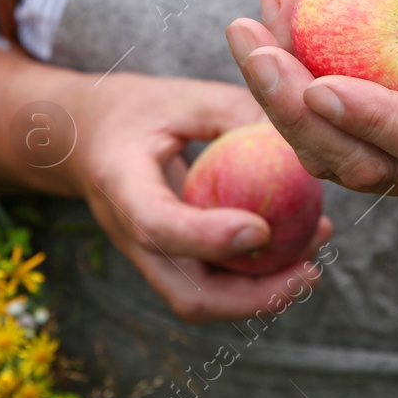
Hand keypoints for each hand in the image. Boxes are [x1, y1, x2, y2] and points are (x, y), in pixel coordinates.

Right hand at [62, 71, 333, 323]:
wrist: (84, 139)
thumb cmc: (138, 110)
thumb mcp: (182, 96)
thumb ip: (234, 113)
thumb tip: (299, 141)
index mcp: (120, 182)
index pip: (156, 225)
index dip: (208, 237)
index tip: (263, 228)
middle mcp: (130, 235)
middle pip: (186, 294)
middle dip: (252, 298)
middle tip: (310, 271)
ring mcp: (149, 258)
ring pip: (204, 301)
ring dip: (263, 295)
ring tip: (313, 260)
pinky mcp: (169, 263)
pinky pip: (213, 287)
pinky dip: (256, 281)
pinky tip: (298, 250)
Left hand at [225, 0, 397, 195]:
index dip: (374, 120)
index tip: (321, 86)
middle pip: (360, 161)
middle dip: (298, 112)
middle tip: (256, 51)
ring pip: (326, 151)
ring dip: (276, 97)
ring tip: (246, 32)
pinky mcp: (366, 148)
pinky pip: (316, 128)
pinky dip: (283, 83)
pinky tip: (263, 27)